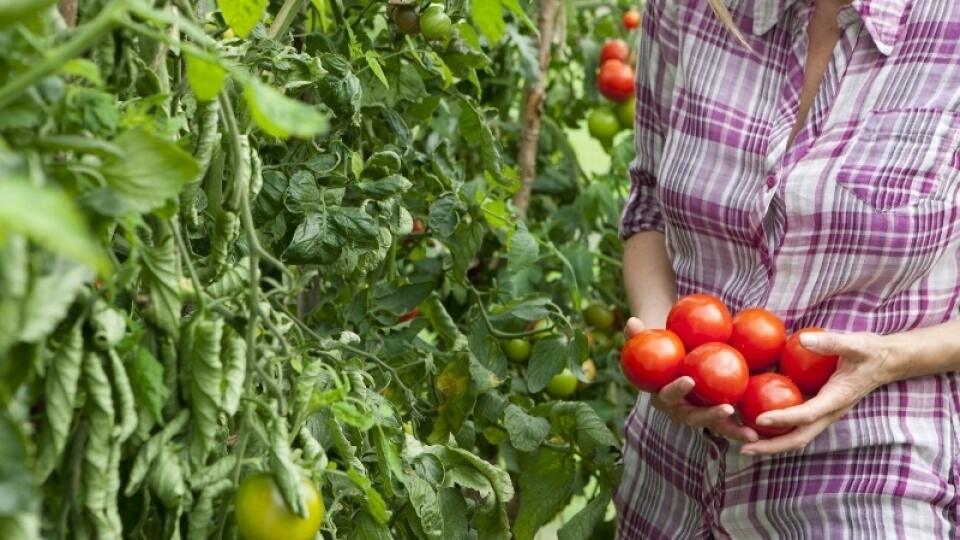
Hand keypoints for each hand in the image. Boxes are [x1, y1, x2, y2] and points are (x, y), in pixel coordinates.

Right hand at [625, 318, 758, 442]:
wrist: (672, 362)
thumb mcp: (647, 341)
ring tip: (752, 434)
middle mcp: (678, 411)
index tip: (688, 379)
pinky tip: (766, 427)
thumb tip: (631, 321)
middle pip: (693, 417)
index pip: (667, 395)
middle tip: (727, 409)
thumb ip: (637, 335)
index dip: (676, 389)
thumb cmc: (659, 348)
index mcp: (661, 396)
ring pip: (714, 426)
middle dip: (710, 416)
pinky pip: (729, 422)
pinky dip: (744, 425)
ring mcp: (697, 416)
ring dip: (732, 430)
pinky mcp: (714, 416)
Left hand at [740, 331, 902, 455]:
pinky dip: (778, 429)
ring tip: (744, 445)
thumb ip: (831, 342)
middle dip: (772, 446)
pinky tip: (756, 423)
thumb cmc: (870, 351)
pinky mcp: (819, 408)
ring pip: (797, 436)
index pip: (806, 414)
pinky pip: (797, 424)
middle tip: (744, 449)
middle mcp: (829, 412)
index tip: (760, 419)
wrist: (887, 361)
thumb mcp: (855, 343)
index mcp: (836, 399)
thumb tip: (804, 340)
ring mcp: (824, 413)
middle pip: (799, 437)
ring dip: (772, 443)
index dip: (783, 418)